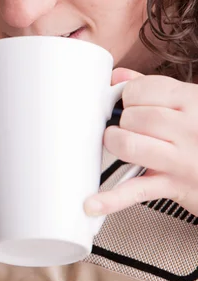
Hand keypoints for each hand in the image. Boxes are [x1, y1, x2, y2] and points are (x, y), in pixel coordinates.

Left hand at [84, 67, 197, 217]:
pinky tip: (91, 204)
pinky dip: (110, 199)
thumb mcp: (193, 105)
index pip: (142, 90)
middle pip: (133, 118)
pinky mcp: (174, 186)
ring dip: (116, 144)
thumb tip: (118, 77)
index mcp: (193, 101)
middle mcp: (189, 129)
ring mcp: (182, 159)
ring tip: (120, 145)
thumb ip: (154, 89)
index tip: (130, 104)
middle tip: (131, 128)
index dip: (128, 97)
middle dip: (122, 122)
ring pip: (128, 145)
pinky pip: (136, 191)